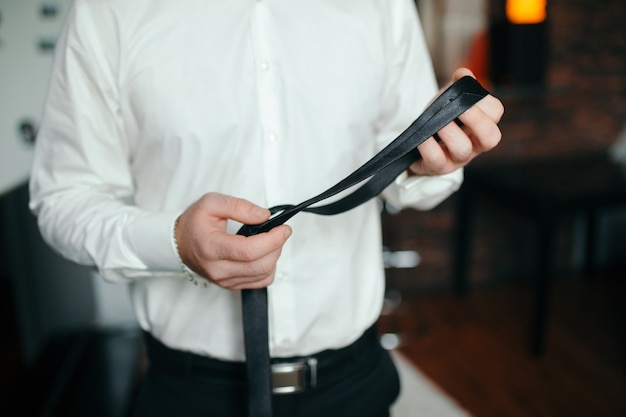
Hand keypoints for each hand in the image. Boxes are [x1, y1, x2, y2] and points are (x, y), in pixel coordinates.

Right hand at [174, 193, 291, 289]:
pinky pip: (260, 282)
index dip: (273, 240)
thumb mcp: (212, 203)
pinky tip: (264, 254)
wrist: (179, 243)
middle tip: (280, 231)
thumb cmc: (195, 223)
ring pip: (263, 275)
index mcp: (211, 247)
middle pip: (260, 265)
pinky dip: (268, 268)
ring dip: (274, 257)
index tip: (284, 228)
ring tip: (270, 241)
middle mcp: (217, 268)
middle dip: (277, 247)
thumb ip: (239, 206)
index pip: (249, 251)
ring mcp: (224, 280)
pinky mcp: (230, 285)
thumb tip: (264, 215)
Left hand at [409, 68, 503, 175]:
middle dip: (477, 120)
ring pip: (462, 149)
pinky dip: (429, 146)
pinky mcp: (437, 167)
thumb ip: (458, 85)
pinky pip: (436, 159)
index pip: (496, 113)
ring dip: (450, 131)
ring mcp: (457, 159)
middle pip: (490, 138)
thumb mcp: (450, 100)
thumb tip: (463, 74)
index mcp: (482, 126)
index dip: (484, 102)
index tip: (467, 94)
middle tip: (463, 109)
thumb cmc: (441, 120)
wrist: (419, 144)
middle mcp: (474, 145)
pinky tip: (423, 136)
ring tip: (439, 122)